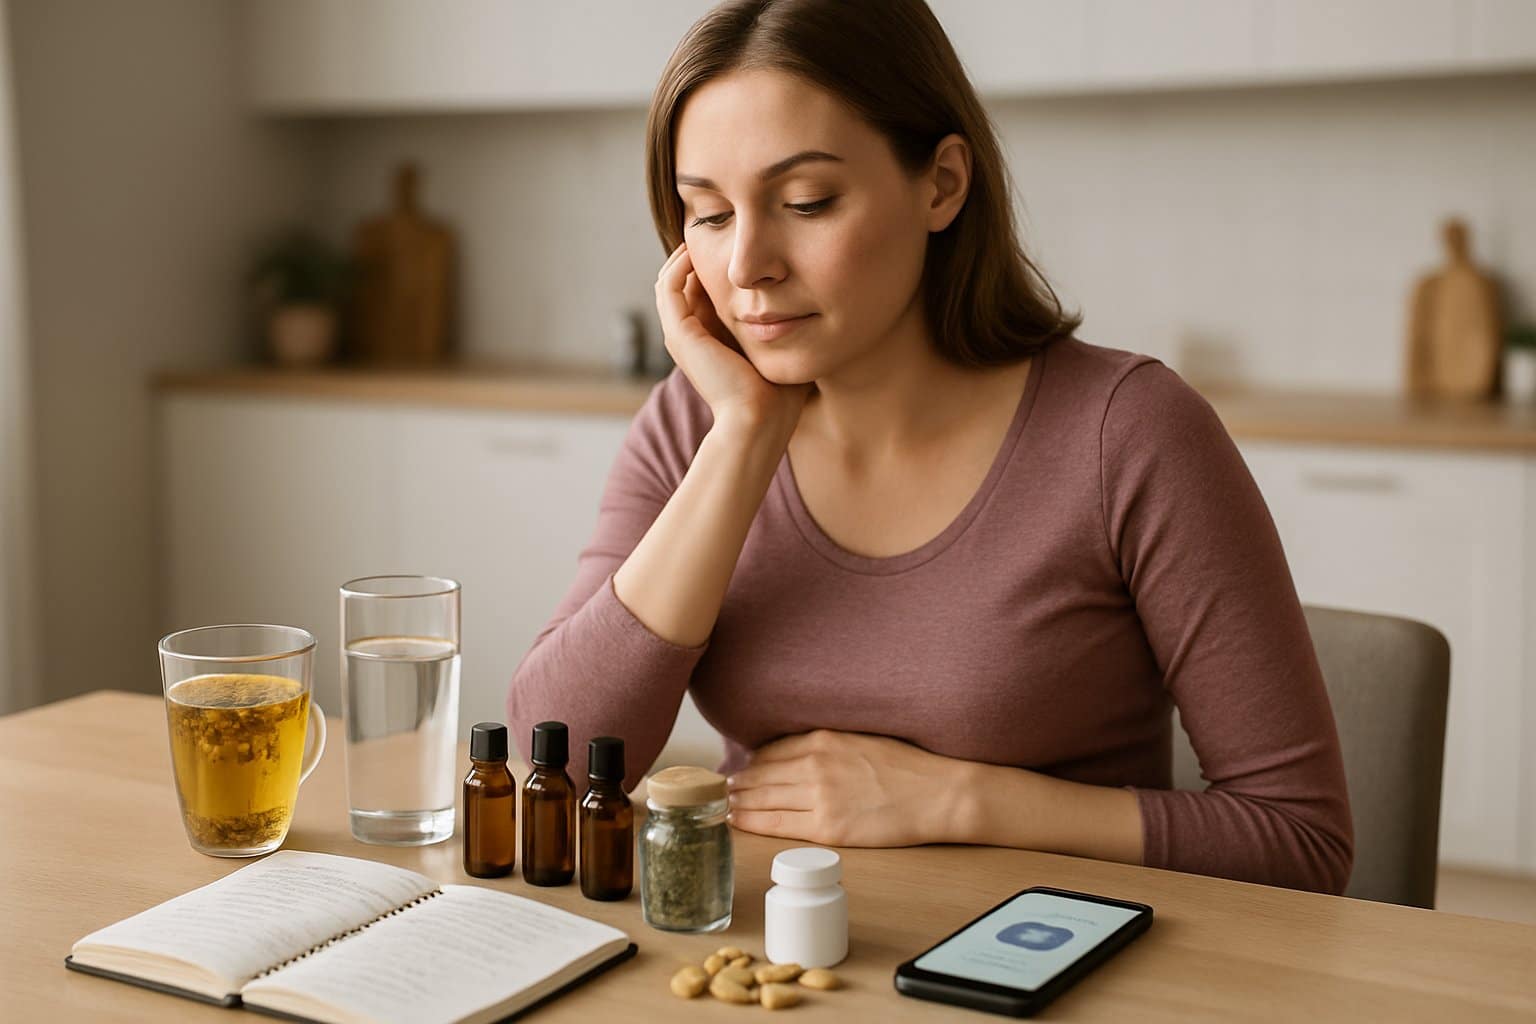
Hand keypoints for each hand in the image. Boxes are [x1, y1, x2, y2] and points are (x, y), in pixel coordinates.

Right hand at [654, 242, 810, 431]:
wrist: (759, 420)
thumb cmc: (778, 393)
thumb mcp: (782, 346)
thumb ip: (786, 324)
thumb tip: (812, 301)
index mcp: (711, 339)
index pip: (705, 291)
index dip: (717, 264)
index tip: (739, 242)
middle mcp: (691, 336)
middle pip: (686, 282)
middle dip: (700, 253)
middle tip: (720, 227)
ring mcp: (680, 335)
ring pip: (671, 280)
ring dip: (685, 253)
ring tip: (705, 229)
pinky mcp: (679, 333)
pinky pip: (669, 286)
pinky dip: (680, 263)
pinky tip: (699, 247)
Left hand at [725, 729, 968, 846]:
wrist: (938, 794)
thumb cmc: (907, 767)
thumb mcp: (860, 738)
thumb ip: (826, 743)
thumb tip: (792, 752)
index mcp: (824, 738)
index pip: (770, 750)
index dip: (750, 763)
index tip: (738, 770)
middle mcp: (816, 764)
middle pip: (760, 774)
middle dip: (737, 783)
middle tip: (720, 790)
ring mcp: (820, 797)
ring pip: (763, 798)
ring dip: (738, 801)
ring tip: (724, 805)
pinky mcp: (828, 827)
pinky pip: (777, 824)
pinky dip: (751, 821)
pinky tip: (737, 820)